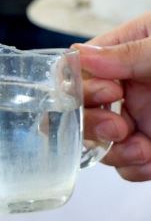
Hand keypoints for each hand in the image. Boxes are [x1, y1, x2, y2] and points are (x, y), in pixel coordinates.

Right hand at [75, 12, 150, 180]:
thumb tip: (77, 55)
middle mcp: (128, 86)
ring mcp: (139, 118)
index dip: (79, 88)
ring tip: (143, 149)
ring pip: (96, 143)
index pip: (78, 69)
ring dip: (113, 152)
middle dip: (92, 124)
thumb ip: (129, 53)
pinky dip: (133, 169)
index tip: (108, 93)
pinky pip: (124, 165)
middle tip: (119, 128)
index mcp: (129, 51)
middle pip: (79, 111)